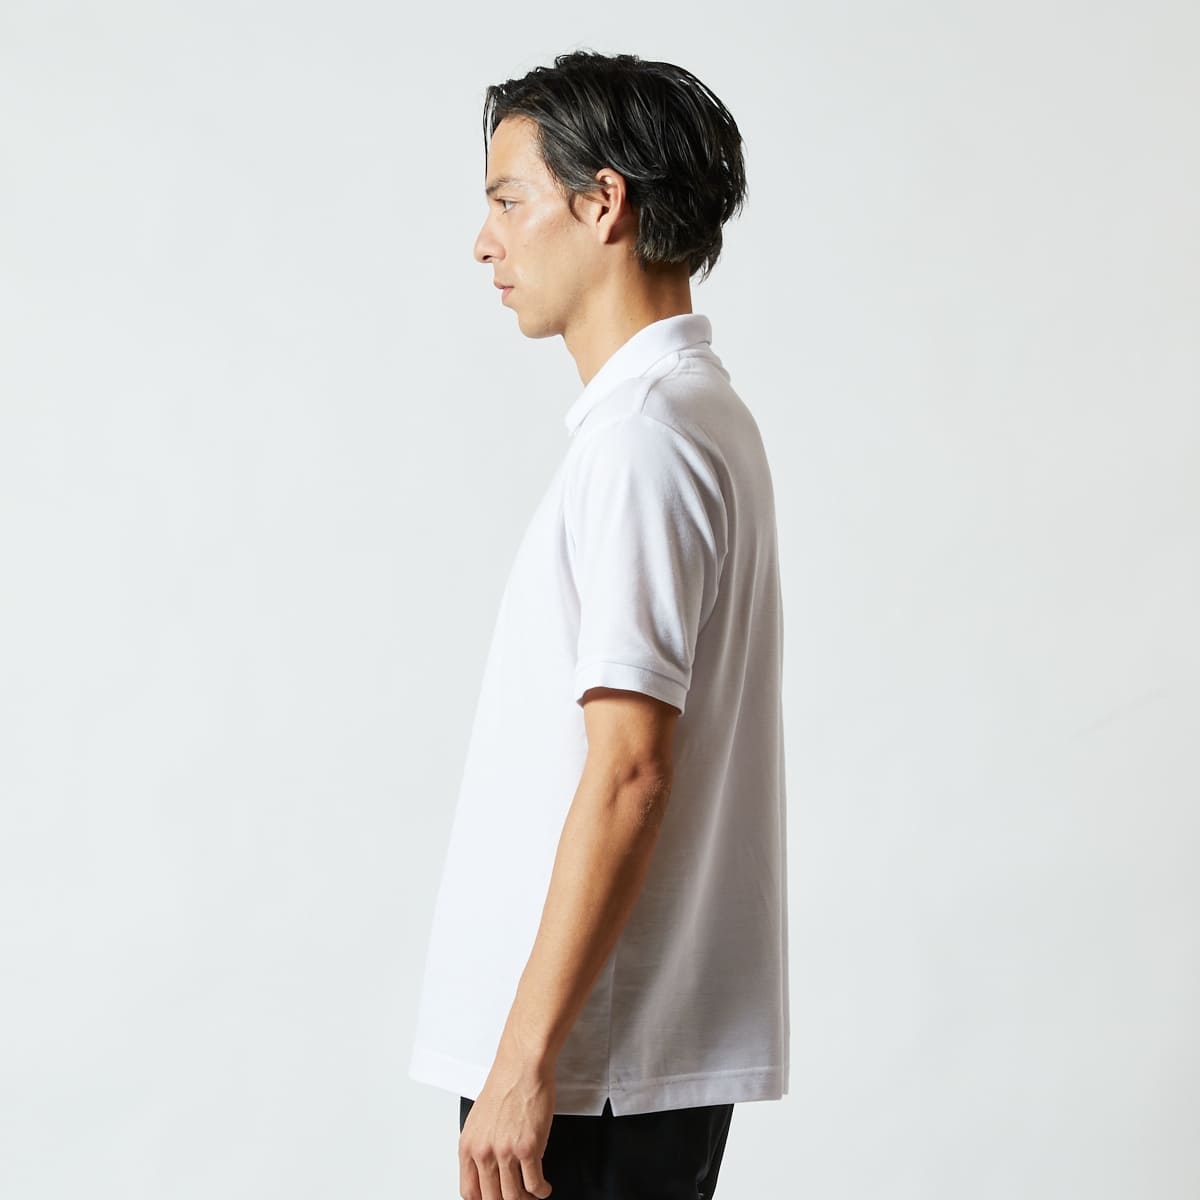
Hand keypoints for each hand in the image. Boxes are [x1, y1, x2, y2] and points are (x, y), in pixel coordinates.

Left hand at [458, 1050, 554, 1199]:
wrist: (522, 1066)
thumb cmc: (505, 1085)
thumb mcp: (479, 1119)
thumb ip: (479, 1146)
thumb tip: (485, 1171)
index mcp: (468, 1146)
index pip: (469, 1192)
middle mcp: (484, 1152)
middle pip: (491, 1199)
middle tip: (517, 1198)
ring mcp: (506, 1152)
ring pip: (514, 1197)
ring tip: (532, 1195)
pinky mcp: (528, 1148)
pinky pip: (534, 1184)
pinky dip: (541, 1191)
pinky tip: (543, 1187)